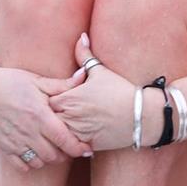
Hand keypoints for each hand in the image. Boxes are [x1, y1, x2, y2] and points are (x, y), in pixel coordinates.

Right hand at [0, 58, 89, 170]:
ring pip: (40, 162)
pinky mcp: (3, 147)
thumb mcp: (37, 80)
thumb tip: (85, 75)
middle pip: (54, 155)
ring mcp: (14, 141)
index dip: (78, 147)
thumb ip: (63, 84)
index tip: (88, 149)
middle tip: (71, 146)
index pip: (63, 138)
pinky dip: (32, 163)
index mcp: (38, 114)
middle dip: (66, 153)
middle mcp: (27, 131)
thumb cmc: (12, 82)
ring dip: (50, 158)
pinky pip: (22, 165)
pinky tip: (37, 152)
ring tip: (55, 148)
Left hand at [48, 32, 143, 151]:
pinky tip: (68, 141)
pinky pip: (67, 148)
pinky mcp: (85, 145)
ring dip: (55, 133)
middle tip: (48, 116)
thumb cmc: (120, 91)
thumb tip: (81, 37)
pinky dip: (66, 145)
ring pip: (55, 135)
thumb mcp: (101, 71)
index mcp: (70, 97)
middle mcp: (70, 116)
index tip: (51, 100)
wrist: (141, 114)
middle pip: (47, 120)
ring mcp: (77, 132)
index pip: (45, 101)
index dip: (47, 101)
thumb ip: (85, 55)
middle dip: (48, 118)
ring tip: (55, 130)